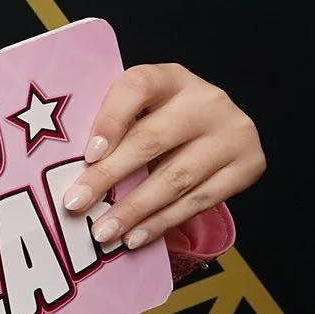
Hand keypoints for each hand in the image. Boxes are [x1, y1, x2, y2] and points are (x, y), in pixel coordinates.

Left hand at [62, 64, 264, 249]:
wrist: (217, 126)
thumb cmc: (160, 118)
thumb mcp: (139, 109)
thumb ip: (112, 126)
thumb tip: (65, 170)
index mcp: (170, 77)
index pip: (137, 88)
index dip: (110, 120)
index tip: (87, 155)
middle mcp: (207, 100)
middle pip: (152, 140)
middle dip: (109, 177)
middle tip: (76, 204)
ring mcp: (233, 132)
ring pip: (176, 178)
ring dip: (135, 210)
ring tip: (104, 232)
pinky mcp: (249, 165)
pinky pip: (200, 200)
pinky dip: (164, 222)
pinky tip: (137, 236)